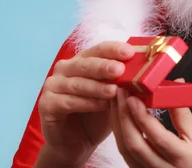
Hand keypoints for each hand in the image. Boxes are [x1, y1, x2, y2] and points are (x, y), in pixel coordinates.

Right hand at [37, 41, 134, 165]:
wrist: (78, 142)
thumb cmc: (98, 113)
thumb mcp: (114, 95)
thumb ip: (123, 81)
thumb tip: (145, 71)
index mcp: (83, 60)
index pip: (98, 49)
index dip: (113, 49)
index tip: (130, 52)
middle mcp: (66, 69)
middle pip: (86, 63)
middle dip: (104, 66)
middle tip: (120, 70)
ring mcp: (53, 85)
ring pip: (77, 83)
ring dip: (97, 86)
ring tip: (114, 91)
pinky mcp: (47, 104)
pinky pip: (67, 101)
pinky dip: (86, 103)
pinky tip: (101, 105)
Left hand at [110, 82, 191, 167]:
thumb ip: (184, 114)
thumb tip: (176, 84)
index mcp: (182, 158)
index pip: (158, 138)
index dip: (143, 117)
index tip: (133, 97)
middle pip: (135, 144)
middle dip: (124, 116)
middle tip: (120, 92)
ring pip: (125, 149)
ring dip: (117, 122)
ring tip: (116, 100)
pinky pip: (124, 153)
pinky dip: (119, 132)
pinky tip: (118, 116)